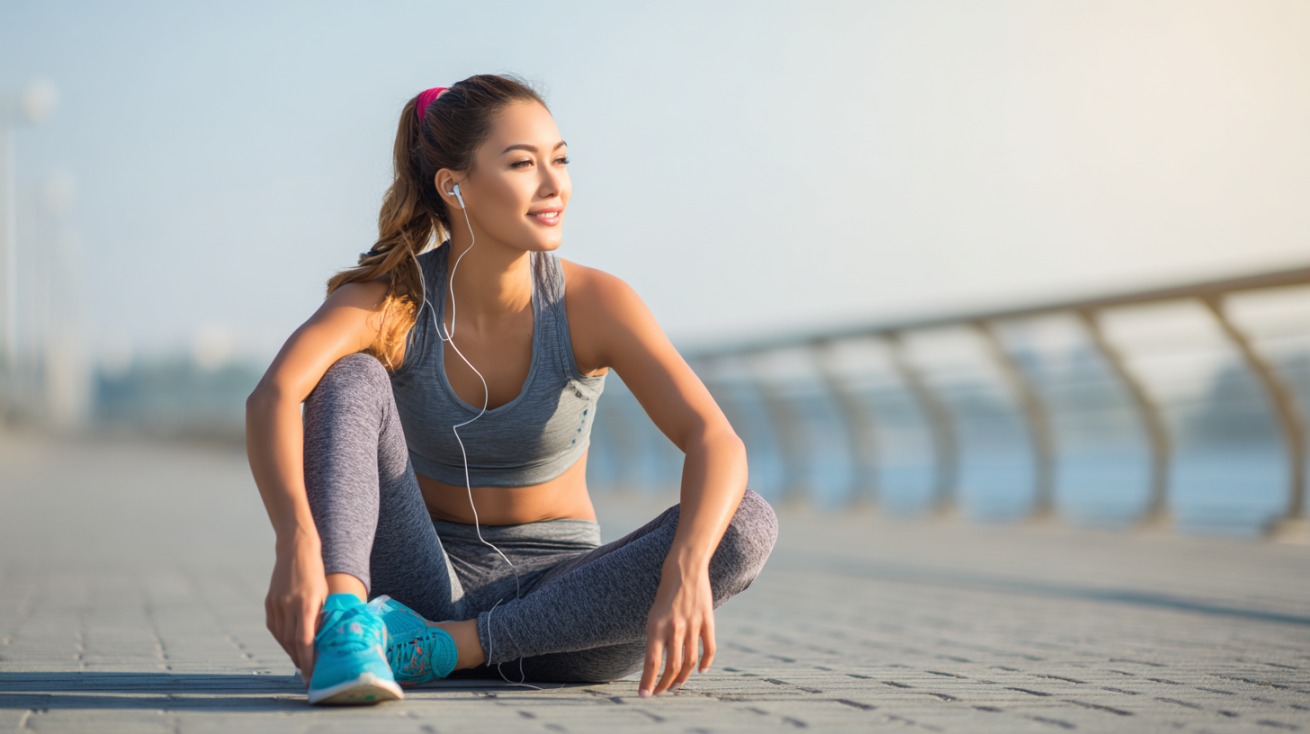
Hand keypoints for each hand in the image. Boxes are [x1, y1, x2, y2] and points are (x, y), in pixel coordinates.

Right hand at [265, 531, 326, 685]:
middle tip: (307, 673)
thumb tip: (319, 643)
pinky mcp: (269, 603)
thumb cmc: (316, 573)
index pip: (304, 641)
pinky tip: (290, 645)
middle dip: (300, 660)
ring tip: (300, 661)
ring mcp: (276, 604)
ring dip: (291, 651)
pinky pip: (274, 628)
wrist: (295, 551)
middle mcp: (288, 606)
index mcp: (305, 604)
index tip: (310, 675)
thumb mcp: (323, 595)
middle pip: (291, 642)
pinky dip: (282, 639)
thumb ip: (319, 618)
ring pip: (281, 637)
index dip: (307, 661)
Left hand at [640, 567, 715, 696]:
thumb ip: (655, 638)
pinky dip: (706, 663)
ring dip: (682, 677)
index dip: (648, 682)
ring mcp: (692, 625)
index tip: (644, 695)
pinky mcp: (707, 621)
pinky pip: (709, 649)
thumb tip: (655, 663)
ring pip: (689, 662)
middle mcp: (674, 628)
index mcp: (656, 626)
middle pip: (671, 667)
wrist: (685, 568)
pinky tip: (700, 672)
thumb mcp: (653, 615)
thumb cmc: (665, 593)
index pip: (651, 663)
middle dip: (664, 685)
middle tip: (660, 692)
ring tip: (677, 685)